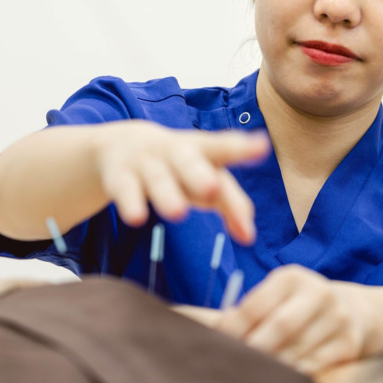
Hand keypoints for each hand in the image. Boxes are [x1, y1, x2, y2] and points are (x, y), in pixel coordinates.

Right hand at [95, 121, 268, 242]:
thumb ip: (231, 203)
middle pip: (189, 161)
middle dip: (200, 174)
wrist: (121, 144)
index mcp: (201, 149)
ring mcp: (147, 163)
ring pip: (158, 179)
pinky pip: (126, 191)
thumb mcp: (205, 177)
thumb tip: (249, 237)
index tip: (262, 146)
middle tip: (212, 189)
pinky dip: (131, 204)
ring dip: (167, 195)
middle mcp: (175, 153)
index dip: (242, 148)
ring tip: (177, 213)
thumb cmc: (179, 167)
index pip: (224, 148)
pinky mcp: (121, 178)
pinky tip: (136, 218)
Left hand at [214, 265, 370, 373]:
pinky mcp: (348, 344)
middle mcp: (318, 293)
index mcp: (292, 278)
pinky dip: (293, 377)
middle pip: (279, 327)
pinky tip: (279, 381)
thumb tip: (213, 329)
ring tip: (250, 377)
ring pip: (296, 351)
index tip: (216, 347)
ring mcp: (337, 319)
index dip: (233, 329)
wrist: (353, 311)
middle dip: (254, 350)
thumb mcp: (276, 296)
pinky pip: (314, 367)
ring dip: (271, 368)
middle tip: (233, 367)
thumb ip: (247, 310)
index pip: (255, 305)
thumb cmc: (297, 307)